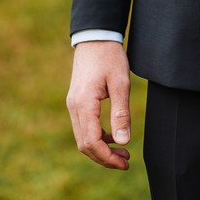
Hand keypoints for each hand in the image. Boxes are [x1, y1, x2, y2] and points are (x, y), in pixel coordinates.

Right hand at [66, 40, 131, 170]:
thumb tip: (123, 142)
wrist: (95, 36)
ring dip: (101, 149)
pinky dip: (96, 137)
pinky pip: (83, 127)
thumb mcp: (121, 83)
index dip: (108, 158)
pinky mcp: (76, 101)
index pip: (92, 142)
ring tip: (122, 151)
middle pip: (85, 145)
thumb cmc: (109, 57)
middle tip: (126, 161)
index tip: (126, 163)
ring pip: (82, 137)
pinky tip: (112, 136)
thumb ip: (121, 113)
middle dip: (104, 158)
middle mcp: (74, 107)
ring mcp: (73, 104)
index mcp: (84, 104)